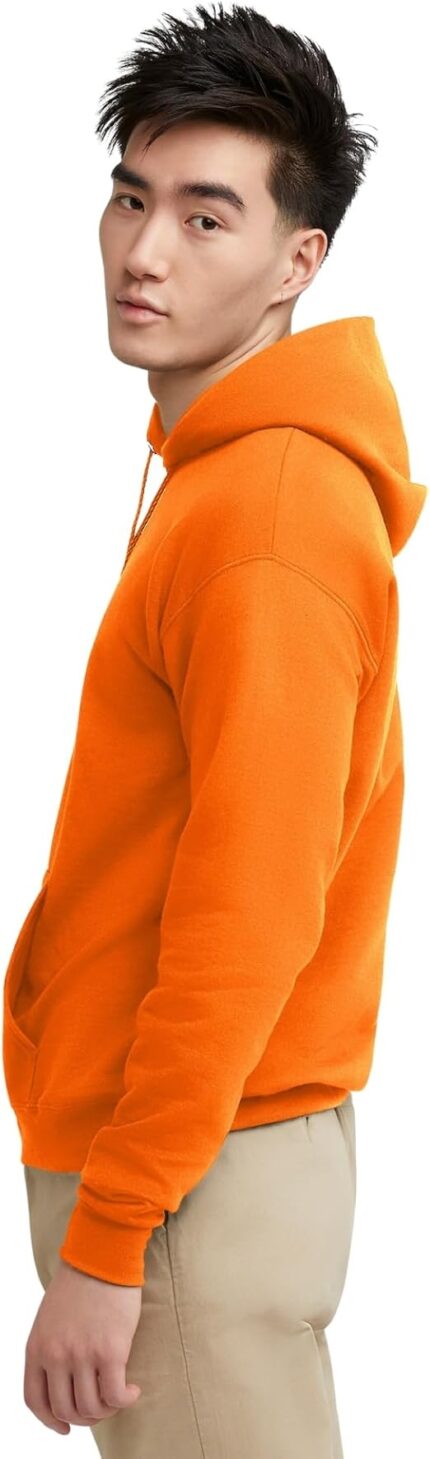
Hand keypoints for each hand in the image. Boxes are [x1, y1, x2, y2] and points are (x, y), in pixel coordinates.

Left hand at [24, 1257, 142, 1432]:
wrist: (102, 1255)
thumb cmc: (80, 1282)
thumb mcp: (50, 1318)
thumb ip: (52, 1348)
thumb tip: (67, 1380)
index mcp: (37, 1347)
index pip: (35, 1400)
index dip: (50, 1421)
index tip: (66, 1428)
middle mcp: (56, 1355)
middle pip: (65, 1410)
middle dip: (85, 1418)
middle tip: (101, 1407)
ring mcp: (82, 1355)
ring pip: (91, 1408)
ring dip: (107, 1410)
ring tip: (118, 1396)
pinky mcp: (110, 1351)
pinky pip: (114, 1395)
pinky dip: (125, 1400)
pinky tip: (132, 1390)